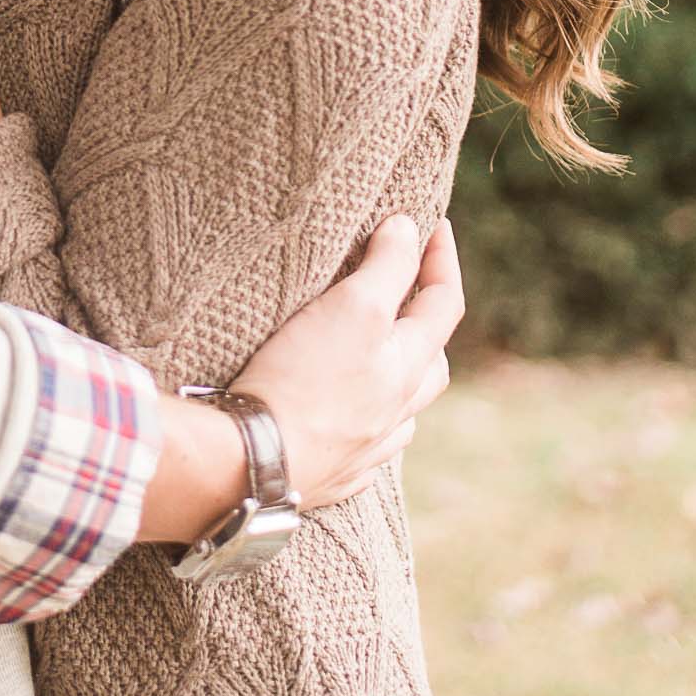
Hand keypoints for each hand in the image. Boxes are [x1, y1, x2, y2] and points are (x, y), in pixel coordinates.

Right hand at [235, 215, 462, 508]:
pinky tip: (347, 414)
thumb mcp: (351, 307)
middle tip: (409, 294)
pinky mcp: (330, 473)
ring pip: (402, 412)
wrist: (252, 462)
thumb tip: (409, 229)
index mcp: (406, 368)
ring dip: (399, 379)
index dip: (442, 257)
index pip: (444, 303)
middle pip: (432, 365)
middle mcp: (395, 412)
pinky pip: (365, 447)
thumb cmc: (303, 379)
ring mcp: (365, 448)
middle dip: (427, 325)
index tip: (432, 222)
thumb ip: (387, 268)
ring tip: (379, 357)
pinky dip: (365, 423)